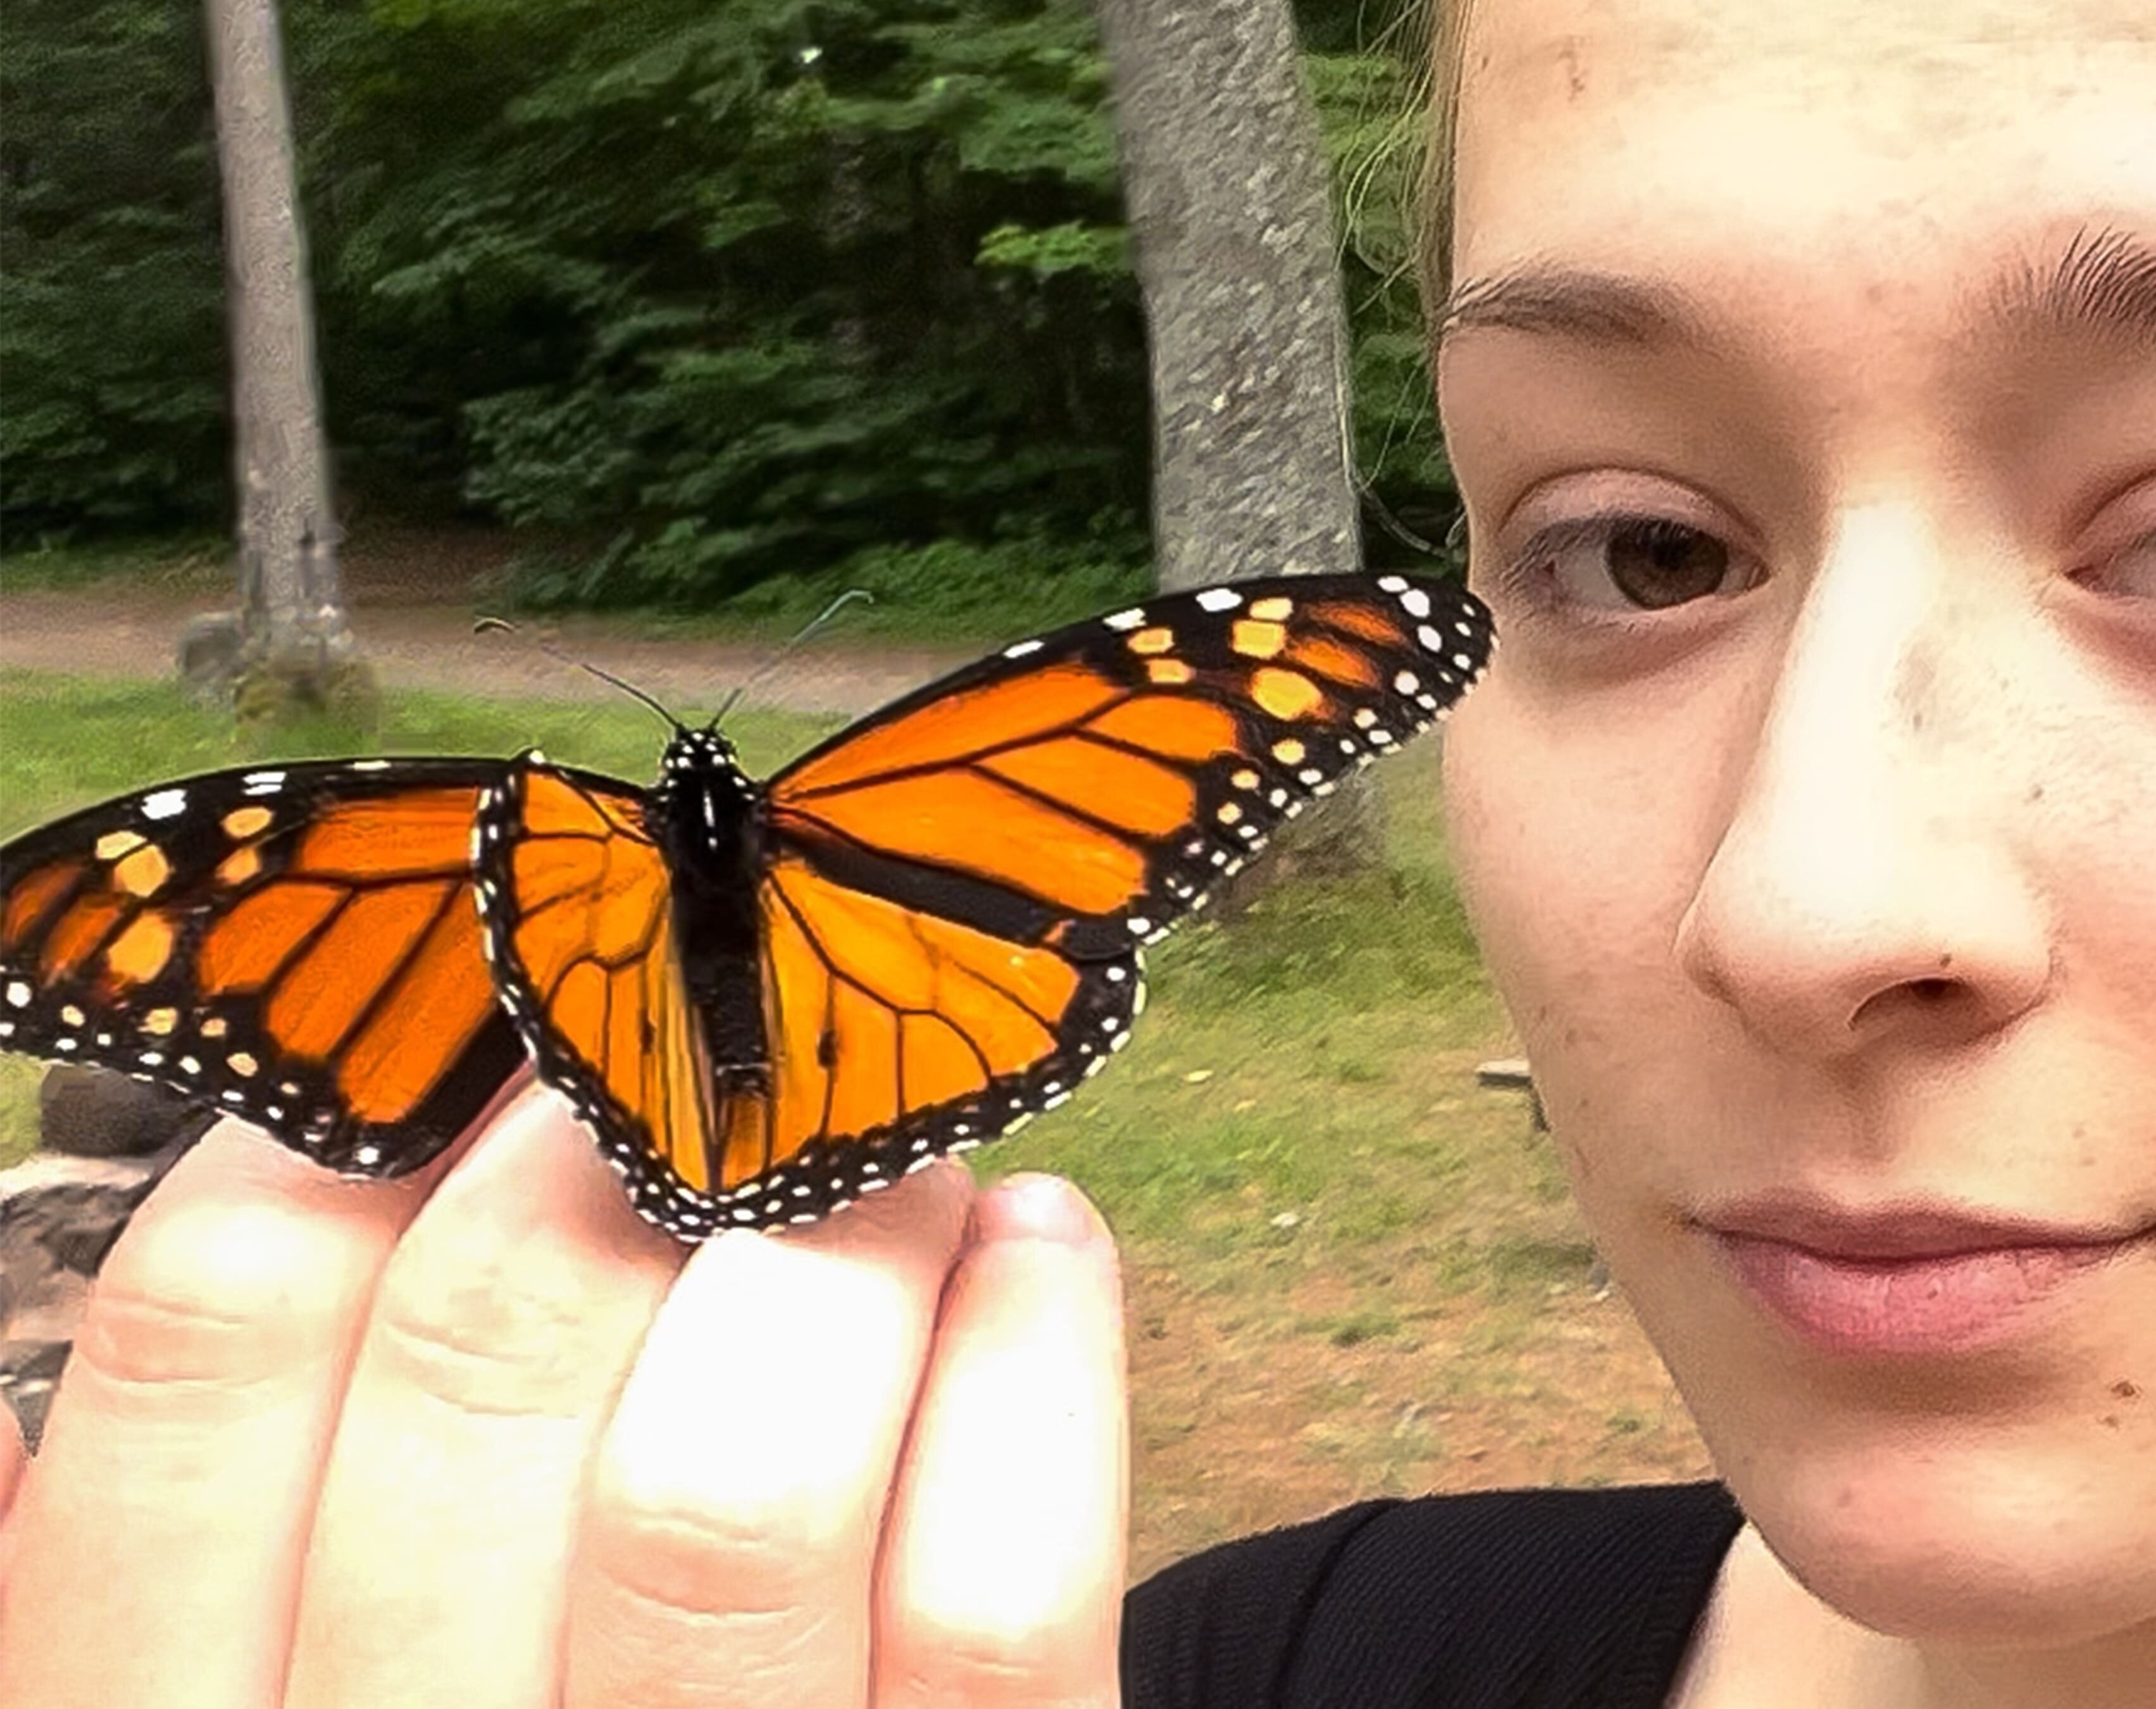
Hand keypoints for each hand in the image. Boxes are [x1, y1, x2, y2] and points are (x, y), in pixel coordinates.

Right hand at [0, 1082, 1130, 1707]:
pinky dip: (1037, 1353)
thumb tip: (108, 1317)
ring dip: (847, 1232)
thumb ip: (159, 1567)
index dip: (356, 1119)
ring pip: (736, 1485)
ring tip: (894, 1162)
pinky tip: (1036, 1252)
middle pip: (492, 1355)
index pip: (201, 1342)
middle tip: (725, 1067)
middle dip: (634, 1128)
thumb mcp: (259, 1687)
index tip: (484, 1053)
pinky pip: (990, 1593)